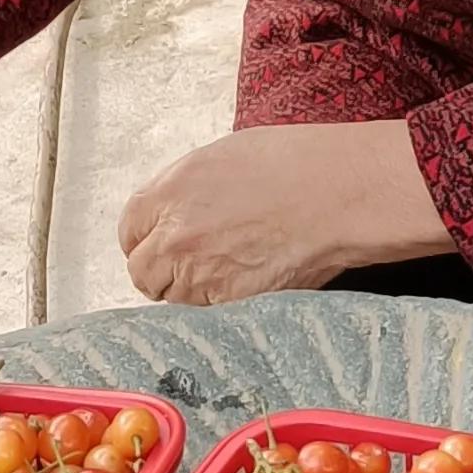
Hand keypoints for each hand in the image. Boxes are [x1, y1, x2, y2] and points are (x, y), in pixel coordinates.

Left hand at [118, 118, 448, 306]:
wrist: (342, 193)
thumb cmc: (298, 163)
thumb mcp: (225, 157)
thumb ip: (187, 189)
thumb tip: (177, 211)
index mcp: (171, 191)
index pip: (130, 229)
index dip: (147, 238)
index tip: (160, 242)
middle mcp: (177, 237)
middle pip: (143, 272)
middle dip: (163, 270)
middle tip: (192, 265)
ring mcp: (202, 276)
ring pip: (176, 299)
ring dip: (192, 291)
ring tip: (229, 272)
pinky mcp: (231, 305)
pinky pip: (210, 315)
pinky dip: (222, 306)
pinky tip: (248, 283)